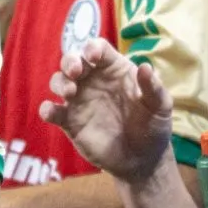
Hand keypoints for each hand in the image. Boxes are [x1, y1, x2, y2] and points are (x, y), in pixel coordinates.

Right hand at [38, 38, 174, 182]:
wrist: (142, 159)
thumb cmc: (153, 126)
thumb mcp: (160, 106)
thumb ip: (152, 87)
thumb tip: (146, 67)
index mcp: (114, 70)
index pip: (98, 49)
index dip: (93, 47)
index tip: (94, 55)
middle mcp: (93, 81)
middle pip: (73, 60)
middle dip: (70, 61)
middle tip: (75, 71)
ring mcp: (79, 100)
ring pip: (59, 81)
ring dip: (60, 82)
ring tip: (70, 93)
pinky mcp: (70, 122)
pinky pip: (53, 111)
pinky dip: (47, 109)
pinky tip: (50, 112)